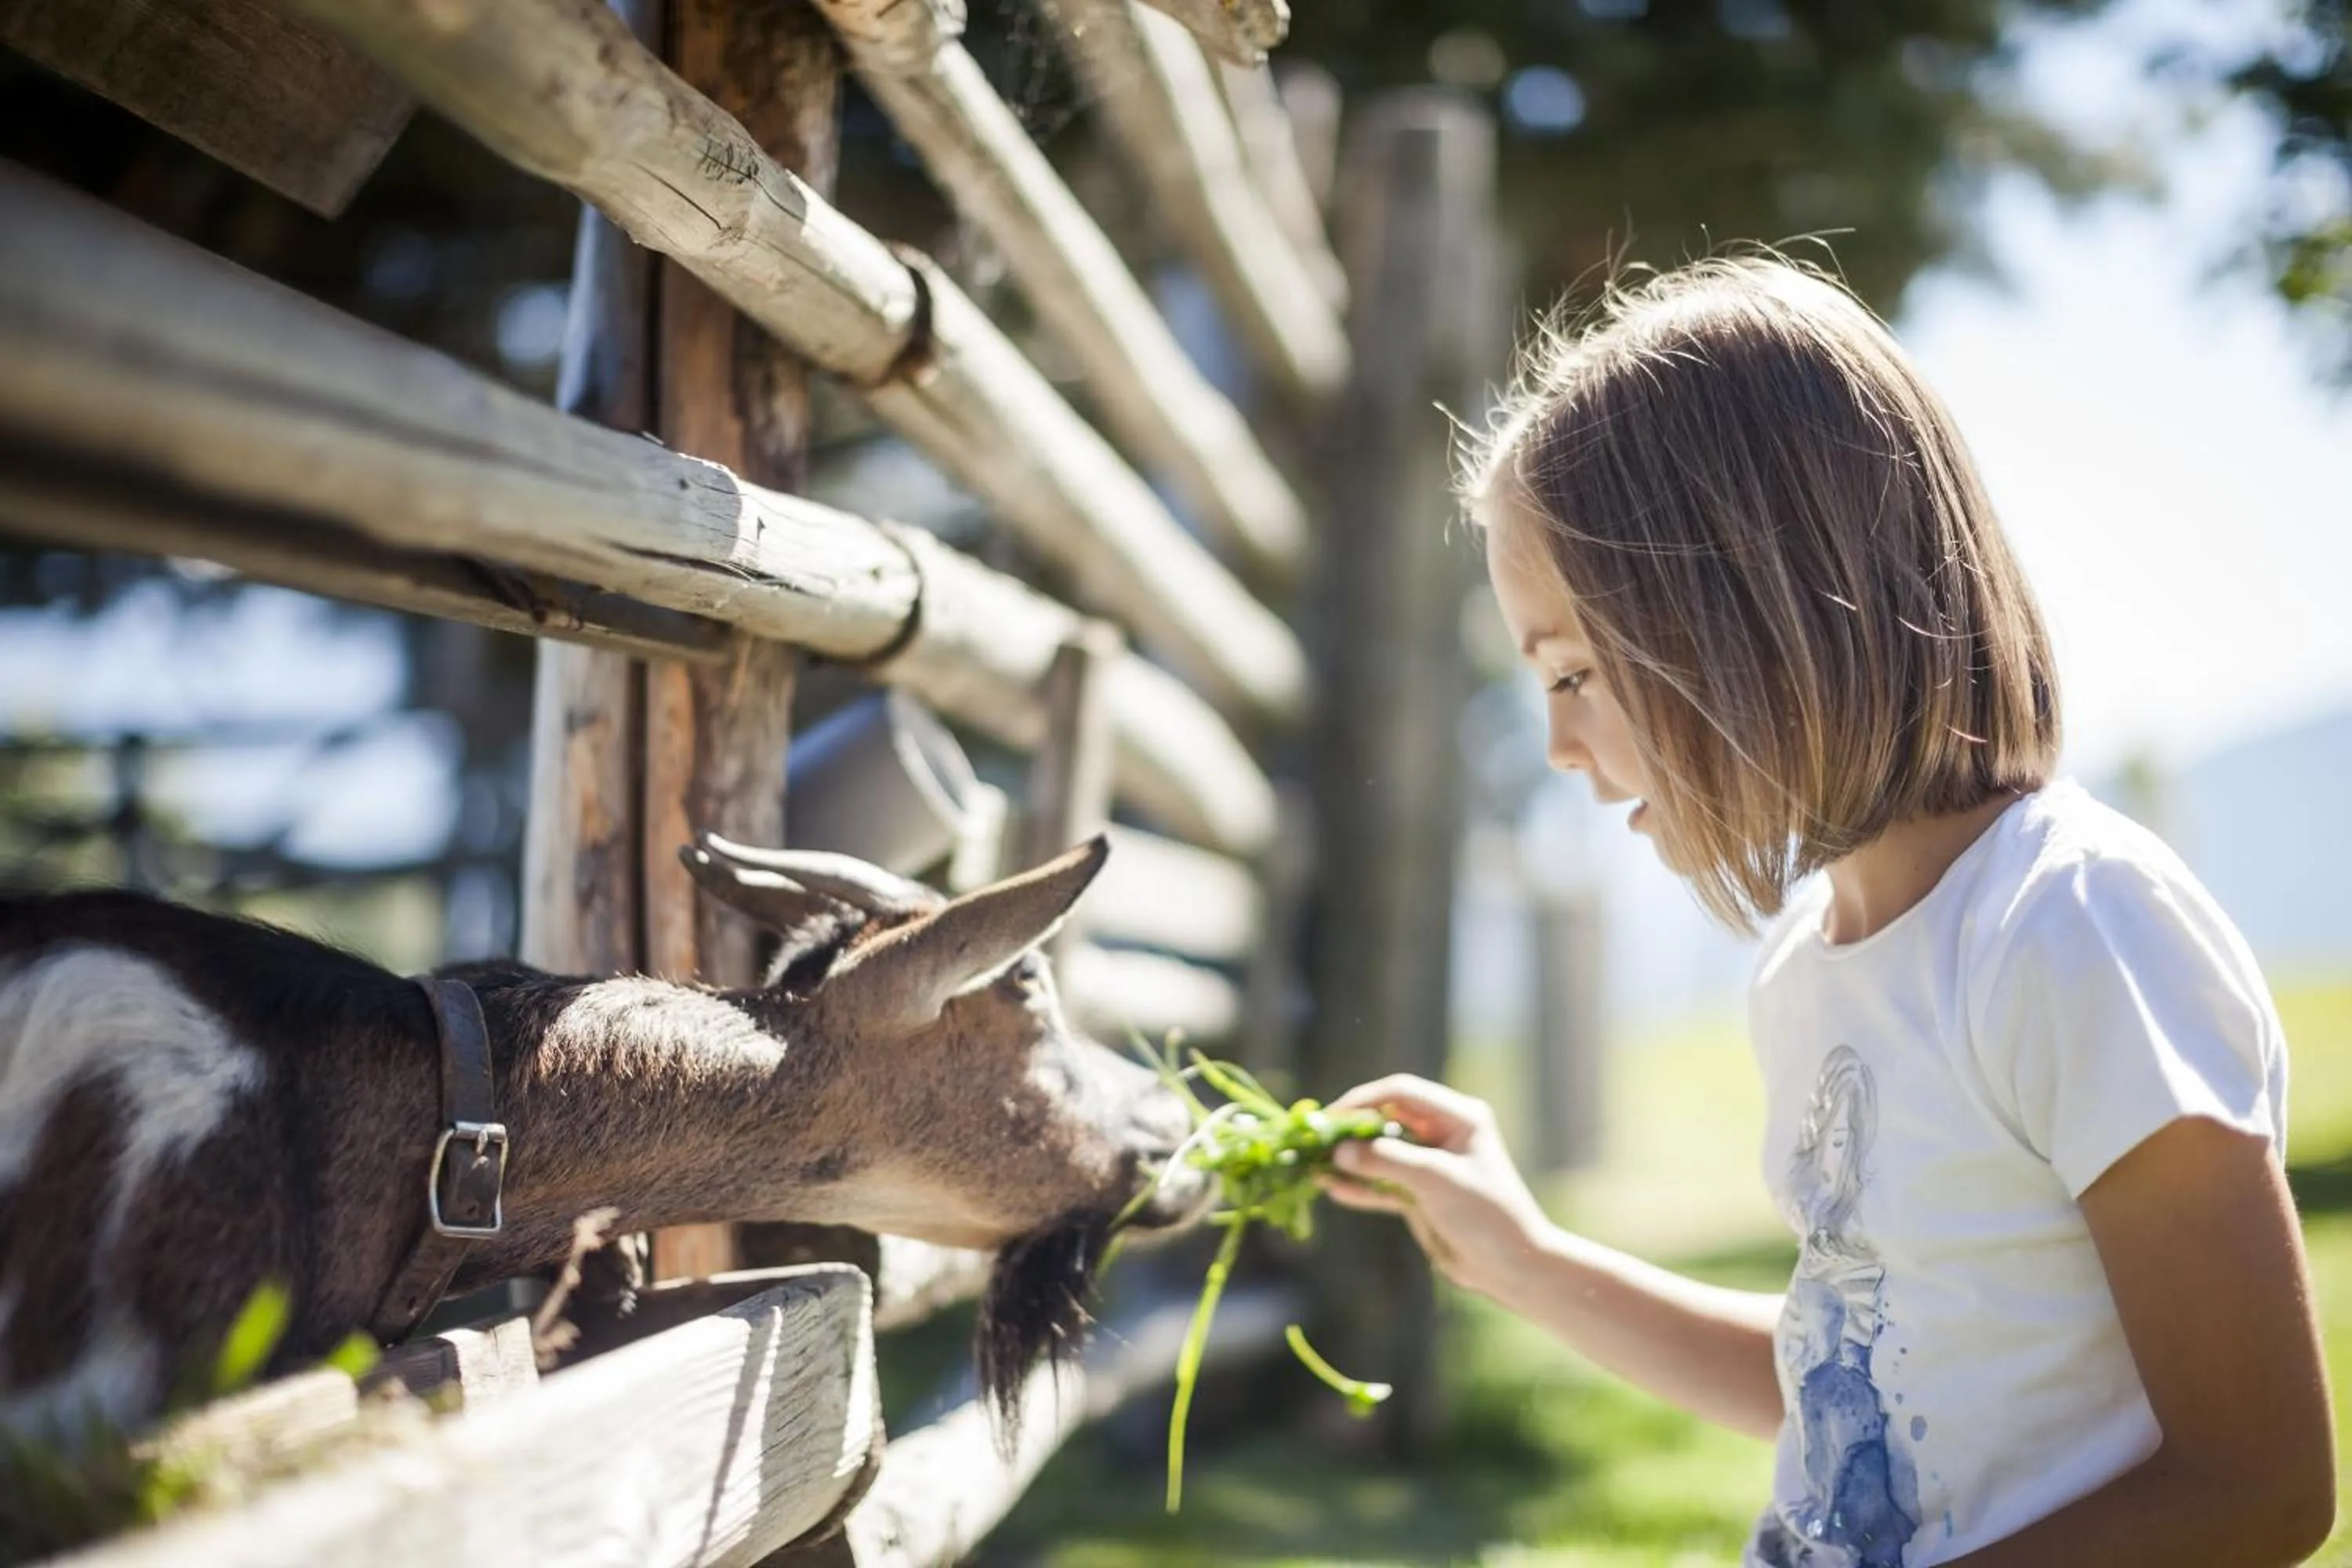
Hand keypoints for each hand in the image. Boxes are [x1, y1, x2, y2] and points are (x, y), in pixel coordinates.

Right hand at [1322, 1074, 1553, 1303]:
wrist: (1512, 1267)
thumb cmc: (1487, 1215)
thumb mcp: (1436, 1181)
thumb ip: (1387, 1161)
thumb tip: (1340, 1152)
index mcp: (1459, 1117)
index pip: (1401, 1093)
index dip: (1363, 1101)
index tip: (1331, 1118)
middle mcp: (1444, 1134)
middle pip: (1386, 1120)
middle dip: (1350, 1131)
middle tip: (1315, 1140)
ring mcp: (1430, 1165)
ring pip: (1380, 1153)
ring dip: (1350, 1160)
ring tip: (1313, 1165)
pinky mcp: (1421, 1195)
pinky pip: (1382, 1184)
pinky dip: (1359, 1187)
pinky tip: (1332, 1189)